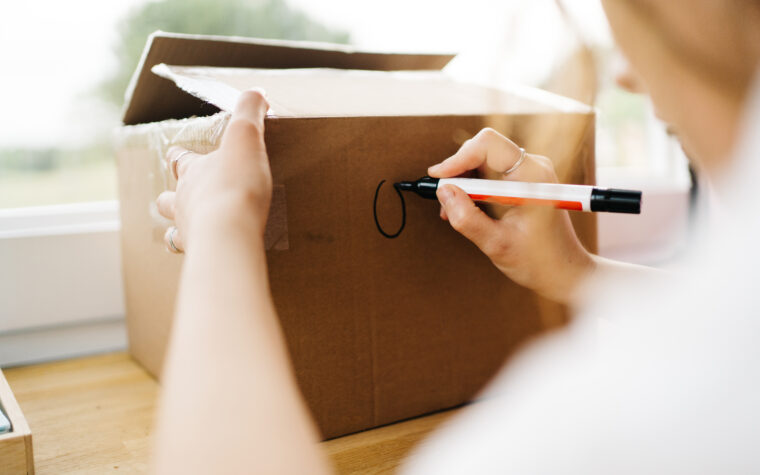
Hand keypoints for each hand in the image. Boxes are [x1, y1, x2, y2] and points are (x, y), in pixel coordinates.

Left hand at [156, 90, 271, 252]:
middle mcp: (184, 201)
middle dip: (171, 195)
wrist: (230, 232)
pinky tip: (208, 254)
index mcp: (193, 172)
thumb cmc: (236, 185)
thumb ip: (250, 112)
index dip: (181, 155)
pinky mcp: (200, 254)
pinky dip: (197, 253)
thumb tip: (255, 91)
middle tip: (183, 195)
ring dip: (178, 227)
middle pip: (167, 198)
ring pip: (171, 230)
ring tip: (190, 229)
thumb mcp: (246, 138)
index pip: (180, 159)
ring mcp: (188, 230)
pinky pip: (192, 255)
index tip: (182, 152)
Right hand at [429, 128, 593, 302]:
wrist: (564, 271)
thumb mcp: (497, 244)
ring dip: (463, 182)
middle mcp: (532, 167)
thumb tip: (443, 192)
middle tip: (443, 201)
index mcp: (532, 176)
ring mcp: (529, 172)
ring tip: (452, 211)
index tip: (438, 178)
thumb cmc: (539, 261)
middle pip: (483, 149)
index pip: (488, 145)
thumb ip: (467, 219)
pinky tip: (465, 210)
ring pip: (483, 161)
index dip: (458, 158)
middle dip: (458, 172)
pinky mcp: (523, 181)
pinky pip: (490, 172)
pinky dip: (473, 188)